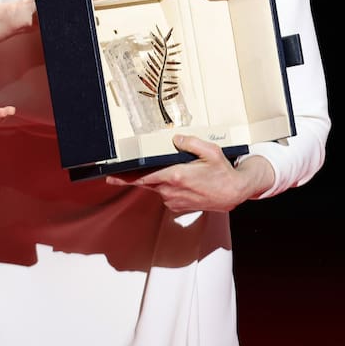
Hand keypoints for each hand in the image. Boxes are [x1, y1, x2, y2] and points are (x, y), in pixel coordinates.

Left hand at [104, 134, 273, 212]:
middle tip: (125, 169)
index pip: (143, 178)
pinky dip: (168, 186)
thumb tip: (175, 139)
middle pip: (146, 182)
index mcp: (175, 176)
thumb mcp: (210, 151)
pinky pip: (166, 194)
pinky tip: (182, 181)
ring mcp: (174, 200)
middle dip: (136, 176)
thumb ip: (190, 142)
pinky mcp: (177, 206)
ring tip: (176, 172)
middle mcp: (171, 190)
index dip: (124, 178)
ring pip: (157, 187)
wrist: (234, 192)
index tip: (109, 177)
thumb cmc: (222, 172)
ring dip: (159, 179)